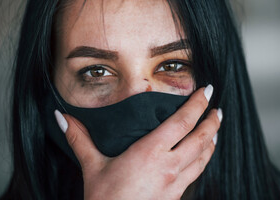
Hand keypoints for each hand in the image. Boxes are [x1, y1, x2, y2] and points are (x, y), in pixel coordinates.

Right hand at [55, 85, 221, 199]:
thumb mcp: (92, 167)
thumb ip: (79, 139)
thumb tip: (61, 117)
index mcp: (151, 152)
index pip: (182, 122)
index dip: (197, 104)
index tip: (206, 91)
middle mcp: (169, 166)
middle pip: (201, 137)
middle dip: (212, 120)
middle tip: (217, 107)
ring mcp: (176, 182)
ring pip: (204, 156)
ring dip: (212, 139)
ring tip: (215, 129)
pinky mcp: (177, 195)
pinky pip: (197, 172)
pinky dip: (204, 158)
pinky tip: (202, 156)